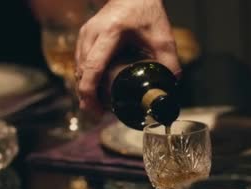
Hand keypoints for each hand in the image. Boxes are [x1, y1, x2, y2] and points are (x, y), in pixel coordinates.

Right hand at [76, 0, 180, 115]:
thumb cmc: (147, 11)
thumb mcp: (163, 37)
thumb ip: (170, 62)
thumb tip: (172, 84)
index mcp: (110, 34)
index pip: (93, 66)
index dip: (90, 91)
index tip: (94, 108)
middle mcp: (92, 33)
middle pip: (81, 71)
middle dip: (87, 95)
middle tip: (98, 113)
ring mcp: (85, 33)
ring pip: (78, 67)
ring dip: (86, 87)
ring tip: (98, 105)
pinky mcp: (84, 35)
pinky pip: (79, 60)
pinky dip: (86, 76)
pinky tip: (95, 89)